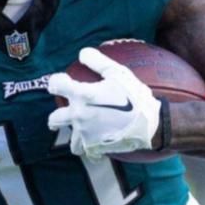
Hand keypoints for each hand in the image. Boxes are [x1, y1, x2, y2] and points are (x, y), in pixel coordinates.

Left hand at [47, 47, 161, 157]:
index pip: (56, 85)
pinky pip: (87, 151)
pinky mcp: (95, 148)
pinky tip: (97, 142)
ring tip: (82, 131)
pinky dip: (90, 147)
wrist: (150, 124)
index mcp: (82, 96)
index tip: (60, 83)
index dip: (56, 82)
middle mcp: (79, 116)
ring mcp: (86, 134)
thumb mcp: (119, 73)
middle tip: (64, 114)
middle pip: (54, 119)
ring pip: (70, 141)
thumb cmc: (134, 96)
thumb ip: (98, 62)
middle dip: (56, 117)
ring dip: (74, 135)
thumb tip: (82, 53)